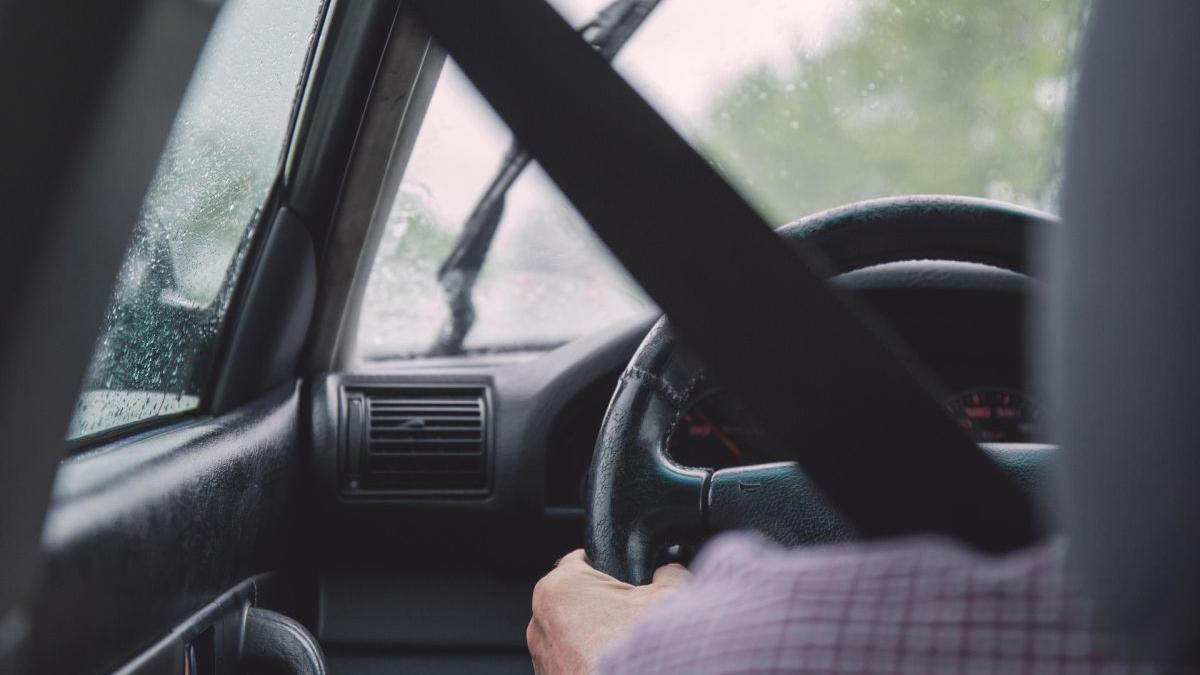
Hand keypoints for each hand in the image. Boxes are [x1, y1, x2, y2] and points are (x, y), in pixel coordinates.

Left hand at [527, 550, 689, 674]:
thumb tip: (669, 569)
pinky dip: (591, 665)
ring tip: (630, 650)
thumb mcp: (670, 595)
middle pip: (577, 601)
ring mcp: (542, 659)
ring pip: (573, 637)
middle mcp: (541, 623)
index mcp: (560, 588)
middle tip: (636, 619)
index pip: (580, 560)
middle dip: (605, 608)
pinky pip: (572, 665)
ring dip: (597, 640)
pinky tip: (620, 670)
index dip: (609, 566)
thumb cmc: (642, 652)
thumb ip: (668, 572)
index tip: (626, 577)